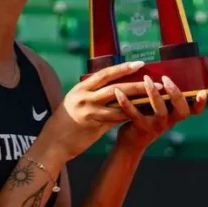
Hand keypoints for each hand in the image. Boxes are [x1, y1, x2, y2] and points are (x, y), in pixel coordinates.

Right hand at [41, 61, 156, 160]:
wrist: (53, 142)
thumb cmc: (65, 122)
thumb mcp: (76, 102)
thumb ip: (93, 95)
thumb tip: (116, 90)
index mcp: (80, 88)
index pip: (105, 74)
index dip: (122, 68)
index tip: (139, 64)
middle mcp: (84, 97)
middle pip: (115, 87)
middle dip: (136, 84)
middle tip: (154, 82)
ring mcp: (89, 111)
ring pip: (119, 104)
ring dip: (138, 101)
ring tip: (153, 98)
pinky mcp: (93, 125)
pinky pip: (115, 119)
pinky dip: (129, 115)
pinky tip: (141, 114)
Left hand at [115, 75, 207, 151]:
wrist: (132, 142)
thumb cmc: (147, 117)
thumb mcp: (159, 107)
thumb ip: (163, 94)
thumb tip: (162, 67)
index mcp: (176, 113)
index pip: (195, 110)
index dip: (200, 103)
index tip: (202, 92)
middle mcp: (170, 121)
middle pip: (181, 109)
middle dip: (175, 93)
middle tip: (166, 79)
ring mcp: (157, 126)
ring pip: (160, 111)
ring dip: (154, 94)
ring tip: (146, 79)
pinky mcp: (141, 128)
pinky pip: (134, 114)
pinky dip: (126, 102)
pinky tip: (118, 92)